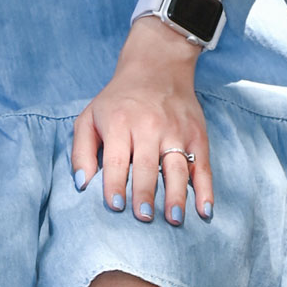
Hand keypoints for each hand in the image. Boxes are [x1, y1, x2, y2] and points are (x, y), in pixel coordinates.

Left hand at [70, 21, 213, 226]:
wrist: (156, 66)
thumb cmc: (118, 100)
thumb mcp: (89, 117)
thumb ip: (81, 151)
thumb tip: (82, 185)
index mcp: (120, 123)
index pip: (116, 159)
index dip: (115, 184)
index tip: (115, 207)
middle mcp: (149, 126)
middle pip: (147, 166)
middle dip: (145, 194)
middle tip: (143, 218)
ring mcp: (176, 131)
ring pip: (177, 167)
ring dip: (176, 196)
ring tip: (174, 220)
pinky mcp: (197, 134)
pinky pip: (202, 165)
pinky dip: (205, 189)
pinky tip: (205, 210)